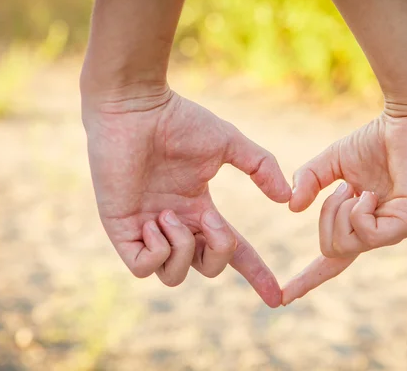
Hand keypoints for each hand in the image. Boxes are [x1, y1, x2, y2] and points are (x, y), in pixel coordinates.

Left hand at [82, 86, 290, 307]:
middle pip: (205, 268)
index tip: (275, 298)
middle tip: (211, 219)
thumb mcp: (229, 144)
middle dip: (218, 252)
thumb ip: (261, 168)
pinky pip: (142, 268)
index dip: (254, 274)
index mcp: (199, 209)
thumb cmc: (178, 120)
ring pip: (172, 276)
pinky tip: (155, 220)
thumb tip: (287, 197)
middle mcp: (175, 224)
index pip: (231, 251)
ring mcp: (146, 228)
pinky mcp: (120, 228)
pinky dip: (157, 251)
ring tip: (171, 214)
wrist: (136, 108)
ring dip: (182, 249)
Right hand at [282, 108, 406, 304]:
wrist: (406, 120)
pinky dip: (358, 211)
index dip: (307, 280)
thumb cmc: (373, 141)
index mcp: (360, 223)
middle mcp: (378, 232)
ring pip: (347, 245)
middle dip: (325, 218)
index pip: (331, 261)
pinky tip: (370, 193)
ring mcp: (395, 230)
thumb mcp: (329, 163)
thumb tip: (293, 208)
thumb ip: (308, 182)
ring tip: (356, 186)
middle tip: (341, 187)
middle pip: (332, 251)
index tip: (282, 298)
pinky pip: (369, 235)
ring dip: (339, 211)